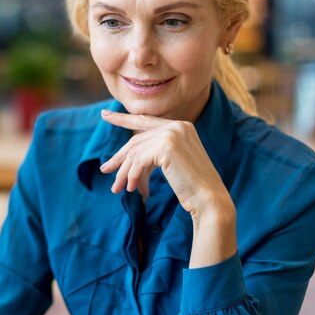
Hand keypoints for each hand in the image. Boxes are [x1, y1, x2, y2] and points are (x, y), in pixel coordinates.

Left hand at [99, 109, 233, 220]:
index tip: (105, 114)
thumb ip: (154, 154)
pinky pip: (139, 161)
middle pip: (136, 141)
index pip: (145, 121)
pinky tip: (133, 188)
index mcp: (181, 126)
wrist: (210, 200)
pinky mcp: (166, 146)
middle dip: (119, 158)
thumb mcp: (172, 164)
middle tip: (105, 170)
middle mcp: (177, 125)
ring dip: (124, 172)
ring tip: (117, 188)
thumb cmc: (192, 187)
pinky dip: (132, 176)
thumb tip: (126, 158)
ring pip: (135, 152)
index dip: (123, 118)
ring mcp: (172, 133)